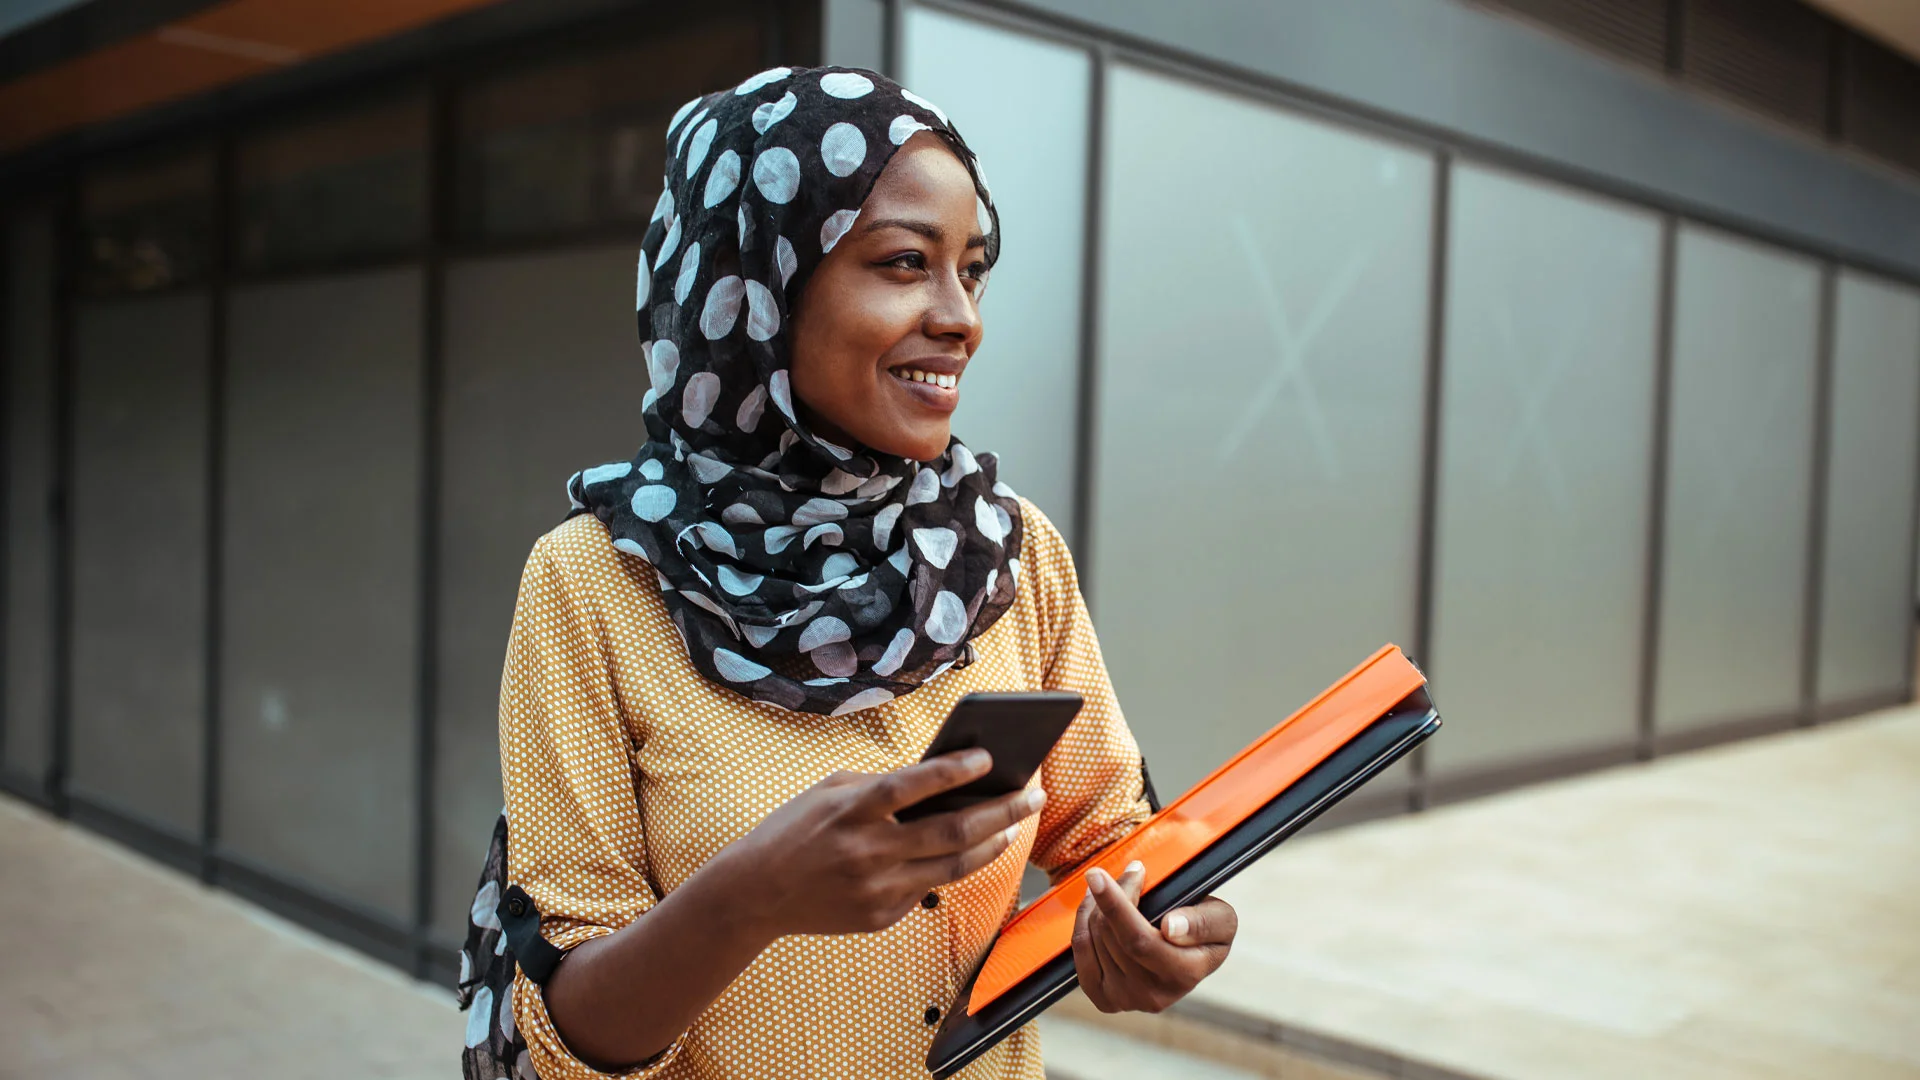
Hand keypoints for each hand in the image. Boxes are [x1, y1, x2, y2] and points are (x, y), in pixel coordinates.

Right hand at [724, 750, 1045, 937]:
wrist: (755, 892)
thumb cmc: (795, 829)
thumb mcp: (830, 791)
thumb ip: (881, 784)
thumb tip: (940, 779)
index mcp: (852, 810)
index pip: (915, 784)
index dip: (955, 769)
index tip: (989, 757)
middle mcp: (869, 850)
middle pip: (953, 830)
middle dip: (1003, 811)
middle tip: (1032, 795)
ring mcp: (877, 889)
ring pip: (954, 867)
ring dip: (993, 844)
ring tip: (1014, 825)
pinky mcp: (880, 917)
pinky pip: (927, 890)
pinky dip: (951, 868)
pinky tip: (970, 851)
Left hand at [1070, 861, 1236, 1012]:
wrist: (1188, 960)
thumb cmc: (1204, 932)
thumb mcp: (1221, 919)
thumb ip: (1202, 922)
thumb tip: (1171, 927)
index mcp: (1183, 975)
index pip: (1138, 940)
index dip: (1115, 906)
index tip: (1097, 875)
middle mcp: (1152, 995)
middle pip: (1111, 934)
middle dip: (1111, 894)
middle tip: (1127, 872)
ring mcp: (1124, 1000)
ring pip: (1093, 938)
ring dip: (1096, 905)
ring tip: (1113, 888)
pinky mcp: (1103, 998)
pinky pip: (1080, 951)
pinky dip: (1083, 922)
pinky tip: (1095, 906)